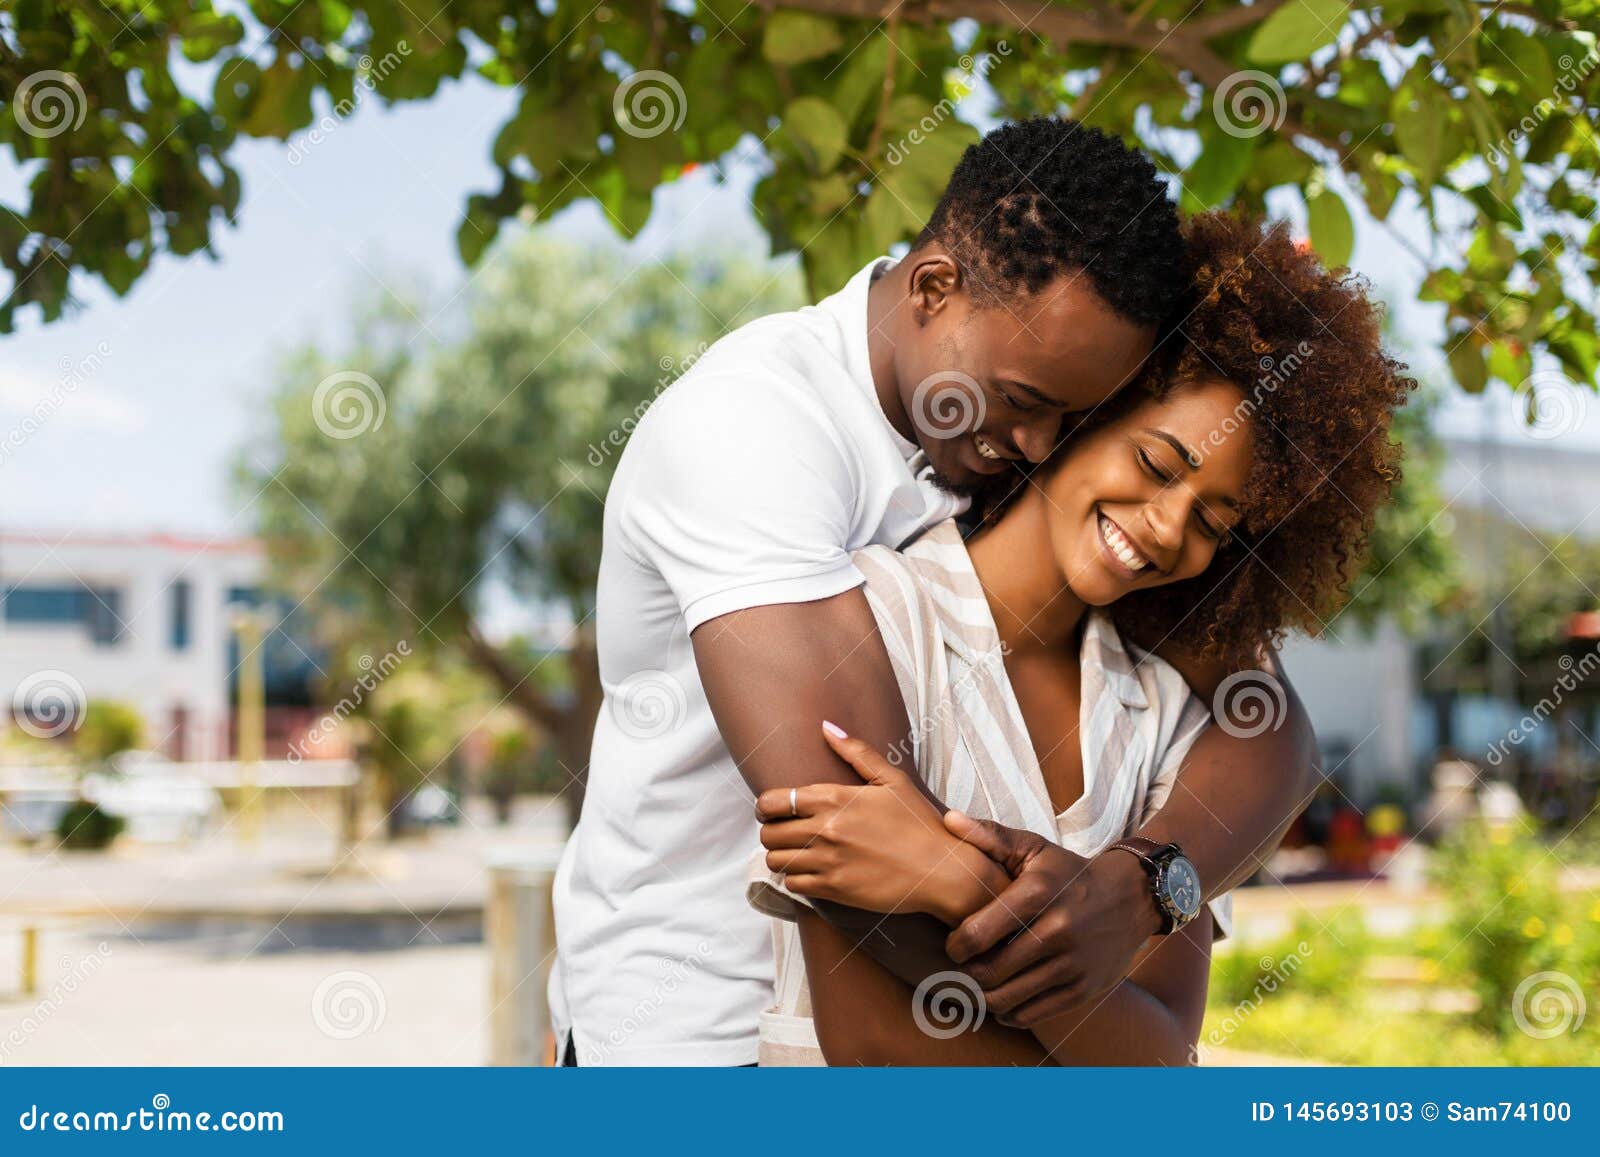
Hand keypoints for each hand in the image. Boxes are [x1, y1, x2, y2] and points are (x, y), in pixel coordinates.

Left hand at [754, 724, 1007, 922]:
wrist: (940, 869)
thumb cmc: (918, 823)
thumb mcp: (892, 780)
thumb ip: (855, 752)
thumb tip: (826, 726)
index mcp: (834, 798)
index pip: (772, 801)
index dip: (765, 806)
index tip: (773, 810)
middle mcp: (825, 829)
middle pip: (769, 833)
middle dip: (772, 831)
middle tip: (785, 833)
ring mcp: (828, 861)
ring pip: (776, 860)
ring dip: (781, 856)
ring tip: (796, 853)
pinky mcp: (834, 889)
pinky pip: (793, 885)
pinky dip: (796, 879)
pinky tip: (811, 872)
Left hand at [941, 811, 1161, 1025]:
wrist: (1131, 897)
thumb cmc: (1068, 873)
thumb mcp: (1034, 848)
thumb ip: (989, 836)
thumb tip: (947, 820)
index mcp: (1037, 894)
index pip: (977, 934)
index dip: (955, 946)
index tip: (954, 944)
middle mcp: (1056, 931)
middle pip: (988, 971)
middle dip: (966, 973)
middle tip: (962, 967)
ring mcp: (1072, 964)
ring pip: (1007, 998)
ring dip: (983, 996)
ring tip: (979, 983)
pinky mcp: (1084, 989)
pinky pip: (1032, 1014)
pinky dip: (1009, 1012)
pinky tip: (1003, 998)